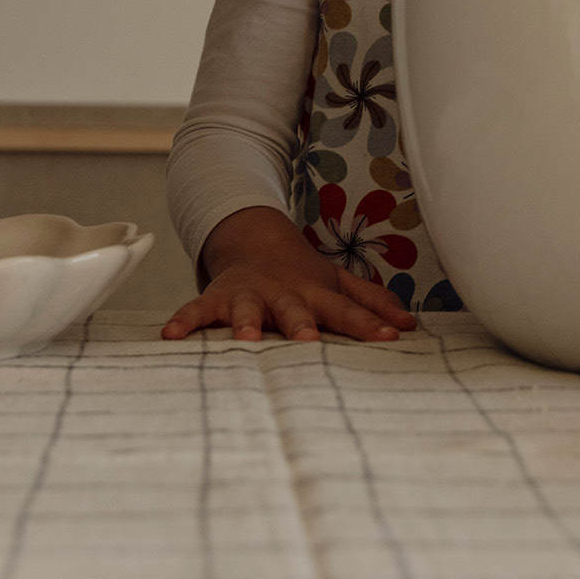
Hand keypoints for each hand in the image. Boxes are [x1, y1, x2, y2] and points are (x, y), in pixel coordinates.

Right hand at [161, 205, 415, 343]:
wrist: (253, 237)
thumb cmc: (301, 274)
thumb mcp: (336, 283)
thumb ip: (369, 304)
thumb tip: (409, 323)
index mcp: (315, 292)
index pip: (347, 310)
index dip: (368, 324)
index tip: (391, 339)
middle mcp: (282, 293)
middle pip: (294, 309)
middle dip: (300, 324)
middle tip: (307, 341)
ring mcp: (248, 294)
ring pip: (247, 309)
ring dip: (245, 323)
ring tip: (243, 340)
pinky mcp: (217, 297)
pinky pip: (197, 310)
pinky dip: (184, 321)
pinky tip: (170, 336)